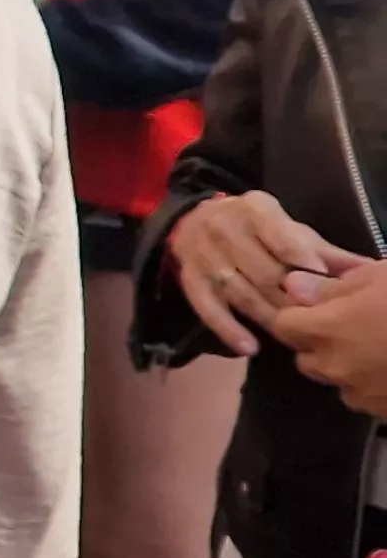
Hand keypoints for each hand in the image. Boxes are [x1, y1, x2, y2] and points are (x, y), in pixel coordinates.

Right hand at [169, 191, 366, 355]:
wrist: (195, 220)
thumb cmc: (256, 228)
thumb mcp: (291, 229)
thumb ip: (326, 253)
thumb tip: (370, 273)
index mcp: (255, 209)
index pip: (281, 235)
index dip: (303, 260)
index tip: (323, 283)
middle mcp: (224, 228)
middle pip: (262, 270)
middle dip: (289, 298)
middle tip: (315, 321)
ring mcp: (203, 254)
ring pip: (239, 292)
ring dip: (267, 317)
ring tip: (292, 337)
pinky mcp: (189, 278)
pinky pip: (208, 308)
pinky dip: (228, 329)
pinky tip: (250, 348)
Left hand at [275, 262, 386, 417]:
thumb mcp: (382, 276)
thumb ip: (333, 286)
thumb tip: (293, 287)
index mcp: (329, 329)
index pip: (284, 325)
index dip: (299, 313)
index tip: (319, 304)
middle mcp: (337, 367)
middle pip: (306, 358)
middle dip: (320, 342)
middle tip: (355, 323)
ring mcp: (364, 394)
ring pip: (338, 381)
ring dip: (348, 365)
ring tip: (383, 345)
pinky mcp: (386, 412)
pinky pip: (367, 398)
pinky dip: (375, 384)